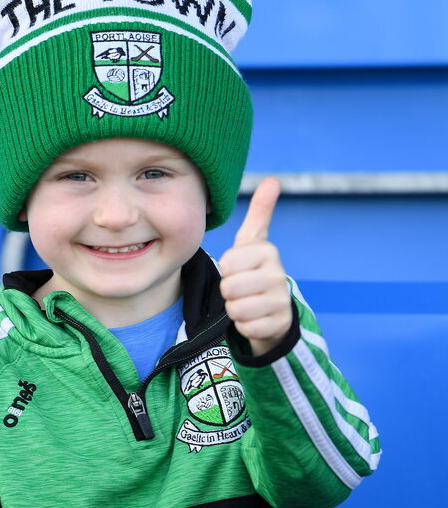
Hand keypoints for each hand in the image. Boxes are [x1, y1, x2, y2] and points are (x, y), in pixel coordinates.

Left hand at [219, 177, 291, 355]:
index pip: (227, 262)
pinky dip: (245, 326)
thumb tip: (273, 179)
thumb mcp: (254, 242)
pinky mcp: (278, 324)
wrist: (274, 309)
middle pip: (229, 287)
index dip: (226, 269)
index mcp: (268, 251)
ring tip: (248, 302)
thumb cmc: (255, 271)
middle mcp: (278, 274)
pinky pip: (246, 327)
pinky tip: (255, 318)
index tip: (239, 269)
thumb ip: (260, 212)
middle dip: (229, 292)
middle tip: (242, 289)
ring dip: (235, 309)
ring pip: (236, 309)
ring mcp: (281, 300)